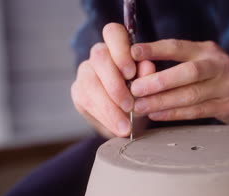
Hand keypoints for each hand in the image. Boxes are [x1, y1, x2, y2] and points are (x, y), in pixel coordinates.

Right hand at [71, 23, 155, 137]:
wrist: (132, 121)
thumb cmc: (143, 97)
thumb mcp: (150, 88)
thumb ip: (148, 76)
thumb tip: (148, 65)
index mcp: (119, 46)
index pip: (113, 32)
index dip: (120, 50)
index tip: (131, 73)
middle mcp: (99, 55)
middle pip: (100, 57)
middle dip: (115, 83)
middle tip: (130, 105)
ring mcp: (86, 72)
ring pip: (91, 82)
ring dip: (110, 107)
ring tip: (126, 126)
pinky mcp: (78, 92)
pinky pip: (87, 102)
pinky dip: (105, 117)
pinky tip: (117, 129)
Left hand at [130, 39, 228, 123]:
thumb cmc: (218, 77)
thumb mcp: (203, 61)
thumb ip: (178, 62)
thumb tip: (139, 67)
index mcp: (207, 50)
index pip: (178, 47)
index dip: (155, 49)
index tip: (132, 53)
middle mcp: (218, 66)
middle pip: (188, 72)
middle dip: (159, 81)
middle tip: (136, 89)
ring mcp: (225, 87)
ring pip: (191, 95)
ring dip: (162, 102)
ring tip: (140, 106)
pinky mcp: (227, 106)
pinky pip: (196, 111)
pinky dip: (174, 114)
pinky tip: (157, 115)